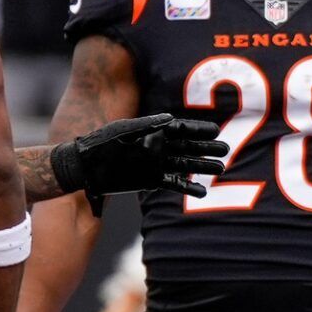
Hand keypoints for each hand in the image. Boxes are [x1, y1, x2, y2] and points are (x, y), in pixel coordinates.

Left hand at [55, 114, 229, 206]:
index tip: (215, 130)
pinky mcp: (151, 180)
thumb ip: (146, 125)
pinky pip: (173, 184)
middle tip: (226, 149)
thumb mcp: (121, 130)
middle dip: (207, 148)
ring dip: (202, 167)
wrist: (85, 166)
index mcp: (153, 131)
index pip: (181, 129)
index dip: (198, 130)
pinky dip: (188, 188)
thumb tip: (169, 118)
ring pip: (185, 165)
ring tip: (220, 169)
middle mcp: (158, 147)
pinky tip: (203, 192)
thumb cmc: (101, 143)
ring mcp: (156, 164)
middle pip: (188, 147)